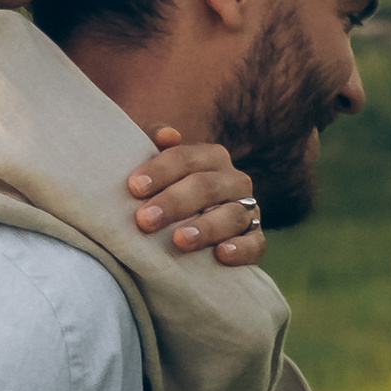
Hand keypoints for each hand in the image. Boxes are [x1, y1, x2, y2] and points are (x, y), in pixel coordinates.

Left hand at [126, 131, 263, 266]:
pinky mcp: (255, 241)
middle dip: (174, 202)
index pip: (185, 159)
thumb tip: (168, 135)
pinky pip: (256, 243)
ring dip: (206, 228)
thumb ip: (152, 144)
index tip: (134, 187)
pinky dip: (241, 249)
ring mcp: (247, 211)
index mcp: (210, 158)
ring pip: (232, 215)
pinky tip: (221, 254)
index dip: (160, 171)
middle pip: (206, 186)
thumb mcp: (154, 172)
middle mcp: (233, 181)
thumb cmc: (163, 197)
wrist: (181, 238)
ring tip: (179, 240)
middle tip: (145, 220)